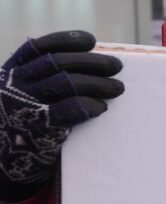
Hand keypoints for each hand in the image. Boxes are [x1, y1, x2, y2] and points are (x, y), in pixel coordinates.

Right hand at [0, 31, 123, 201]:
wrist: (6, 163)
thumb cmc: (24, 123)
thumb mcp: (22, 95)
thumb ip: (42, 78)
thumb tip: (91, 63)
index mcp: (9, 72)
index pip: (37, 48)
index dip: (65, 41)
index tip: (91, 40)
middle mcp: (13, 85)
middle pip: (57, 63)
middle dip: (92, 62)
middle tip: (117, 66)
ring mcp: (24, 105)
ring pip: (66, 83)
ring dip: (98, 83)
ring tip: (118, 88)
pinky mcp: (38, 127)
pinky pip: (70, 109)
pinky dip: (89, 105)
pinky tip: (101, 107)